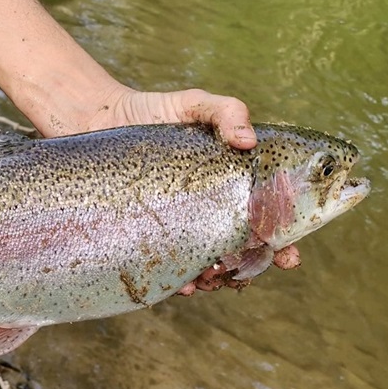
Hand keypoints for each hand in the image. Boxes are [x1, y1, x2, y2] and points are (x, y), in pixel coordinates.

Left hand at [84, 86, 302, 289]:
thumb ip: (224, 112)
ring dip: (216, 280)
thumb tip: (248, 141)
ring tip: (211, 276)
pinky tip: (182, 283)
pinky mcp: (146, 236)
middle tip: (245, 271)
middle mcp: (209, 212)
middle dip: (250, 269)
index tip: (289, 256)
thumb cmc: (153, 111)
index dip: (282, 243)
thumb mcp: (192, 105)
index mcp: (230, 185)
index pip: (265, 219)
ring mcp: (178, 226)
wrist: (98, 118)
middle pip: (241, 252)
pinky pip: (167, 269)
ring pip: (208, 267)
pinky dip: (179, 282)